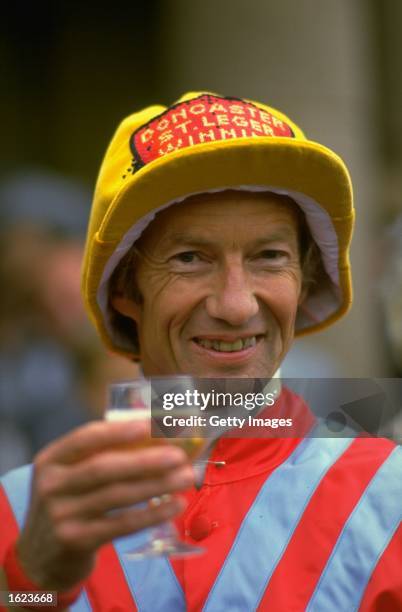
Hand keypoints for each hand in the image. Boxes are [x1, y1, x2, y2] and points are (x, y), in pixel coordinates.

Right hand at [17, 420, 193, 590]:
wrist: (41, 559)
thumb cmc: (68, 504)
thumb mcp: (69, 477)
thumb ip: (99, 456)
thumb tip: (154, 436)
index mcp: (51, 460)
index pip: (85, 438)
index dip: (119, 430)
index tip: (150, 424)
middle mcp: (51, 485)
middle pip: (104, 468)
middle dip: (145, 460)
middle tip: (179, 455)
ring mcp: (61, 515)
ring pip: (117, 496)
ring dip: (156, 485)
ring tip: (185, 477)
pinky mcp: (75, 541)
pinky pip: (121, 525)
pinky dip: (152, 514)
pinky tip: (175, 505)